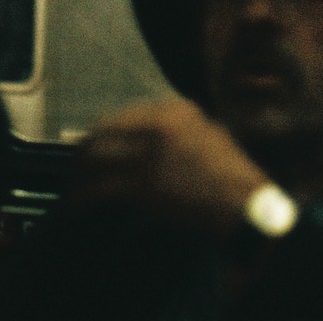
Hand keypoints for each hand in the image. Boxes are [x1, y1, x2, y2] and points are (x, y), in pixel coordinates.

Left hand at [71, 98, 269, 237]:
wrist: (249, 210)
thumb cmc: (237, 181)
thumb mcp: (214, 139)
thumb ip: (186, 131)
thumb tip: (158, 141)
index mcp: (176, 111)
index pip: (122, 117)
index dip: (102, 136)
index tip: (90, 151)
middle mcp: (159, 125)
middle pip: (104, 133)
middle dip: (83, 155)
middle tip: (74, 172)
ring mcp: (151, 154)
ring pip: (96, 159)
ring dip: (79, 176)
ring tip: (72, 191)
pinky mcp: (145, 185)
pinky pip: (101, 189)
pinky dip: (84, 199)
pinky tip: (78, 208)